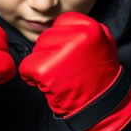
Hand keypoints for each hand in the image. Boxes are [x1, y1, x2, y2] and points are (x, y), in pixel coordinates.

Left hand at [19, 12, 130, 130]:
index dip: (61, 40)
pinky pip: (26, 67)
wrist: (100, 108)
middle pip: (46, 37)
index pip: (61, 23)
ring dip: (41, 65)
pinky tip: (48, 85)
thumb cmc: (101, 79)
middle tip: (65, 70)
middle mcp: (76, 36)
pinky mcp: (45, 69)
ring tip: (59, 78)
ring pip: (35, 51)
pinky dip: (31, 77)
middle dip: (50, 53)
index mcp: (91, 27)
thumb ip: (86, 31)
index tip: (69, 55)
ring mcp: (60, 52)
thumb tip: (65, 25)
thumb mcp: (104, 45)